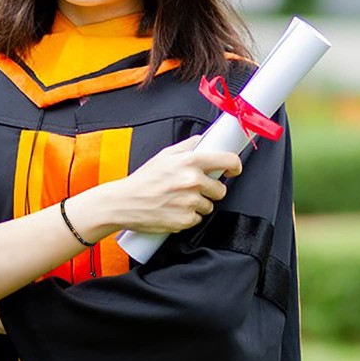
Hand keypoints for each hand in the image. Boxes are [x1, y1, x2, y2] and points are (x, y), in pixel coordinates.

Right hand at [107, 135, 241, 233]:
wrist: (125, 202)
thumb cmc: (144, 179)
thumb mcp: (164, 155)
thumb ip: (188, 145)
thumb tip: (204, 140)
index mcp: (190, 161)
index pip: (228, 160)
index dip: (234, 166)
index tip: (232, 170)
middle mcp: (193, 181)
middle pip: (221, 189)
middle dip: (210, 189)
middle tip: (192, 188)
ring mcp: (191, 202)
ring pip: (209, 205)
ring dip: (199, 204)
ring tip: (179, 199)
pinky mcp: (186, 220)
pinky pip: (198, 219)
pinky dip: (189, 216)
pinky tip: (175, 210)